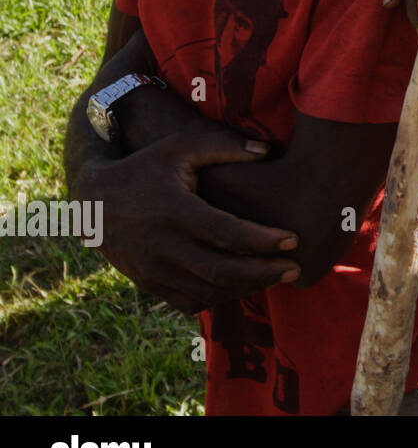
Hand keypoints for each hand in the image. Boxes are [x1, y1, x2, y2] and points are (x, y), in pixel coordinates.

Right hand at [83, 132, 299, 313]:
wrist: (93, 202)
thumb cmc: (146, 167)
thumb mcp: (179, 147)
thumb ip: (224, 146)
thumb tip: (269, 151)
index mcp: (174, 210)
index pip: (226, 233)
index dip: (262, 240)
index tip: (294, 239)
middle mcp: (162, 245)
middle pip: (221, 270)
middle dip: (263, 273)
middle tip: (295, 269)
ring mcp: (153, 270)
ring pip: (208, 291)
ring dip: (247, 288)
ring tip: (278, 277)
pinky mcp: (149, 284)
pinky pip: (190, 301)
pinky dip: (221, 298)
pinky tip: (245, 286)